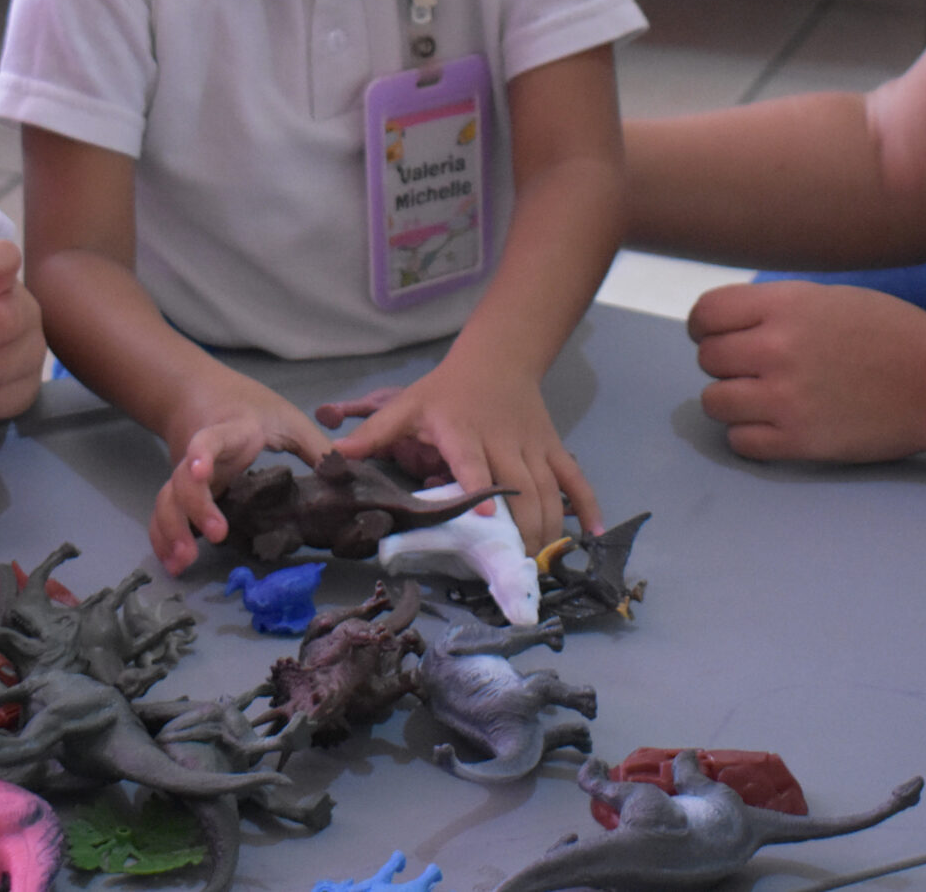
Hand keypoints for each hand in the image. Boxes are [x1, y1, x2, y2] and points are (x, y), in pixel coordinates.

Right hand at [151, 376, 330, 575]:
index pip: (210, 440)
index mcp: (230, 433)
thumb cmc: (250, 406)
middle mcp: (199, 455)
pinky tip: (172, 562)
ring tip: (182, 563)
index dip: (202, 455)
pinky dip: (162, 537)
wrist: (199, 392)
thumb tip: (349, 477)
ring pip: (166, 500)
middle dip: (193, 508)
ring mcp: (186, 474)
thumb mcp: (289, 418)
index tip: (201, 473)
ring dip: (171, 531)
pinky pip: (163, 512)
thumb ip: (317, 447)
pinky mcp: (180, 490)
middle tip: (215, 536)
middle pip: (181, 480)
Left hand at [328, 355, 601, 552]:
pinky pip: (575, 478)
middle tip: (515, 567)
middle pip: (519, 488)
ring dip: (548, 528)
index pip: (471, 462)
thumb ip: (373, 433)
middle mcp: (502, 440)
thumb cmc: (445, 390)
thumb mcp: (406, 406)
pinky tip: (592, 534)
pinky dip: (588, 505)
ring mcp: (533, 446)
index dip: (478, 488)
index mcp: (463, 431)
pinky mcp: (553, 448)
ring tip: (540, 563)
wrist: (497, 358)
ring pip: (549, 490)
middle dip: (520, 529)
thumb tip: (333, 458)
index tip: (483, 516)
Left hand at [687, 281, 925, 462]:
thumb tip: (728, 324)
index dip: (707, 326)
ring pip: (714, 402)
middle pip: (708, 359)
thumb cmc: (893, 333)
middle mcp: (777, 349)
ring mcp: (785, 398)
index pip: (706, 314)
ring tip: (763, 397)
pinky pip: (739, 441)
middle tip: (754, 368)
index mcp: (785, 305)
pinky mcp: (799, 442)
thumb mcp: (829, 298)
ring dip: (732, 399)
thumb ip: (777, 308)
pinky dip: (750, 433)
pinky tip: (774, 424)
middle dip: (725, 363)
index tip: (720, 335)